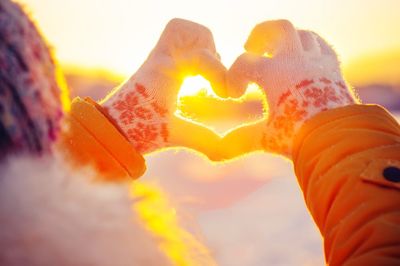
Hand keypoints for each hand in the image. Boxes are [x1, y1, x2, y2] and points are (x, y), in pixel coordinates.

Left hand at [101, 18, 225, 157]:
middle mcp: (159, 59)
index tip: (227, 96)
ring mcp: (157, 59)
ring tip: (206, 72)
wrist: (112, 129)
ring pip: (180, 31)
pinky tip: (197, 75)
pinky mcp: (158, 63)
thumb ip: (200, 138)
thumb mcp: (171, 134)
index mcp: (163, 72)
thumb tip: (224, 147)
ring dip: (200, 45)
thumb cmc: (137, 131)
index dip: (219, 72)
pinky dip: (192, 51)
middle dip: (207, 46)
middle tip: (211, 73)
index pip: (199, 55)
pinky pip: (177, 43)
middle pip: (183, 29)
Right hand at [222, 20, 356, 158]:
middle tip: (250, 46)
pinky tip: (302, 57)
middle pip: (277, 29)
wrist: (338, 138)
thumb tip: (216, 153)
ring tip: (276, 52)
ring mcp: (316, 62)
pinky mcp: (332, 68)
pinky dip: (309, 46)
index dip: (233, 76)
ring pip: (302, 35)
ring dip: (285, 40)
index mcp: (274, 74)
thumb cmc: (300, 136)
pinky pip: (321, 46)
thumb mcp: (266, 137)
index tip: (235, 94)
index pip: (244, 63)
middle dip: (260, 34)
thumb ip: (240, 139)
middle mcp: (295, 61)